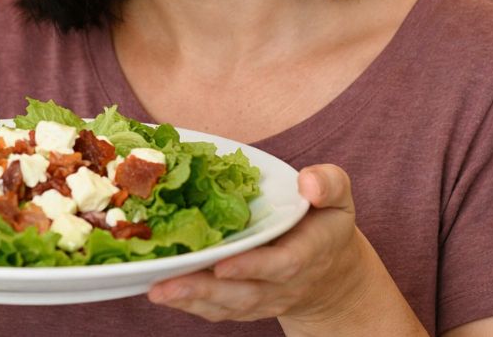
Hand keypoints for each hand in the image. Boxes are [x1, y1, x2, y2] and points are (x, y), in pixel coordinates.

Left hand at [147, 164, 417, 332]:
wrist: (330, 272)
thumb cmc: (326, 222)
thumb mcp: (337, 196)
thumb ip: (328, 183)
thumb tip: (308, 181)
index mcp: (309, 253)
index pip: (282, 264)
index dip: (253, 267)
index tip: (222, 265)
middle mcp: (284, 284)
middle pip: (244, 293)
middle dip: (204, 290)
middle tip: (166, 284)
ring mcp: (263, 298)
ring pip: (226, 306)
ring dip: (190, 300)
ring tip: (155, 290)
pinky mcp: (245, 305)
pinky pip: (218, 310)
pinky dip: (190, 304)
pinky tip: (162, 292)